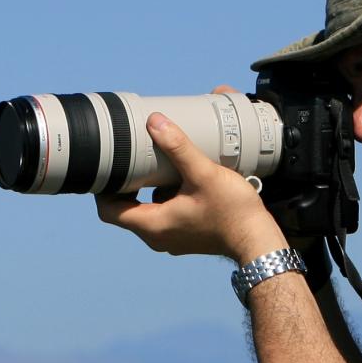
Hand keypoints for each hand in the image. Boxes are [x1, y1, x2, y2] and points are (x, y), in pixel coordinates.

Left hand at [94, 91, 289, 263]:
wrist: (258, 239)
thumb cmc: (233, 212)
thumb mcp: (203, 173)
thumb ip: (178, 147)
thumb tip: (154, 122)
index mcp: (153, 225)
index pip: (109, 211)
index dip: (103, 189)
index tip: (108, 167)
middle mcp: (157, 237)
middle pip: (125, 210)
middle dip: (126, 184)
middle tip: (131, 159)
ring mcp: (171, 239)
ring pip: (146, 211)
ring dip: (148, 190)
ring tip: (157, 165)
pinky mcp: (185, 236)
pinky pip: (164, 215)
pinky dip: (165, 197)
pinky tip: (181, 179)